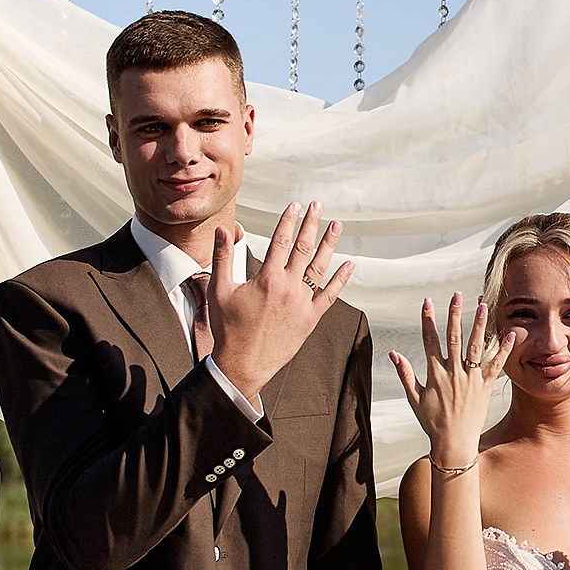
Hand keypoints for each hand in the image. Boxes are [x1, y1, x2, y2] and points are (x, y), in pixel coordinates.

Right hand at [206, 203, 353, 401]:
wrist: (243, 364)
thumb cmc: (228, 329)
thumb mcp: (219, 290)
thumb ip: (222, 257)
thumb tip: (223, 230)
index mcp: (266, 278)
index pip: (280, 240)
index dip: (288, 220)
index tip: (294, 205)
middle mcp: (288, 287)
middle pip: (303, 248)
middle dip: (311, 224)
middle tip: (318, 206)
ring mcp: (302, 303)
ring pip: (320, 267)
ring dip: (329, 244)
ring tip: (337, 226)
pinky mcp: (310, 319)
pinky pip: (330, 296)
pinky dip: (341, 280)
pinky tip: (350, 265)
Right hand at [388, 292, 520, 463]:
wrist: (454, 443)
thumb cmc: (432, 422)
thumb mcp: (414, 398)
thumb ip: (405, 374)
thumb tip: (392, 353)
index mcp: (435, 373)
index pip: (429, 340)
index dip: (428, 319)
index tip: (427, 301)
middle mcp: (454, 372)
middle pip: (454, 337)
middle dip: (455, 314)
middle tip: (456, 294)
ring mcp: (471, 378)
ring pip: (476, 346)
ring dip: (479, 324)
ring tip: (483, 305)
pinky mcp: (485, 386)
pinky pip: (496, 364)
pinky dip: (503, 349)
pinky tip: (509, 333)